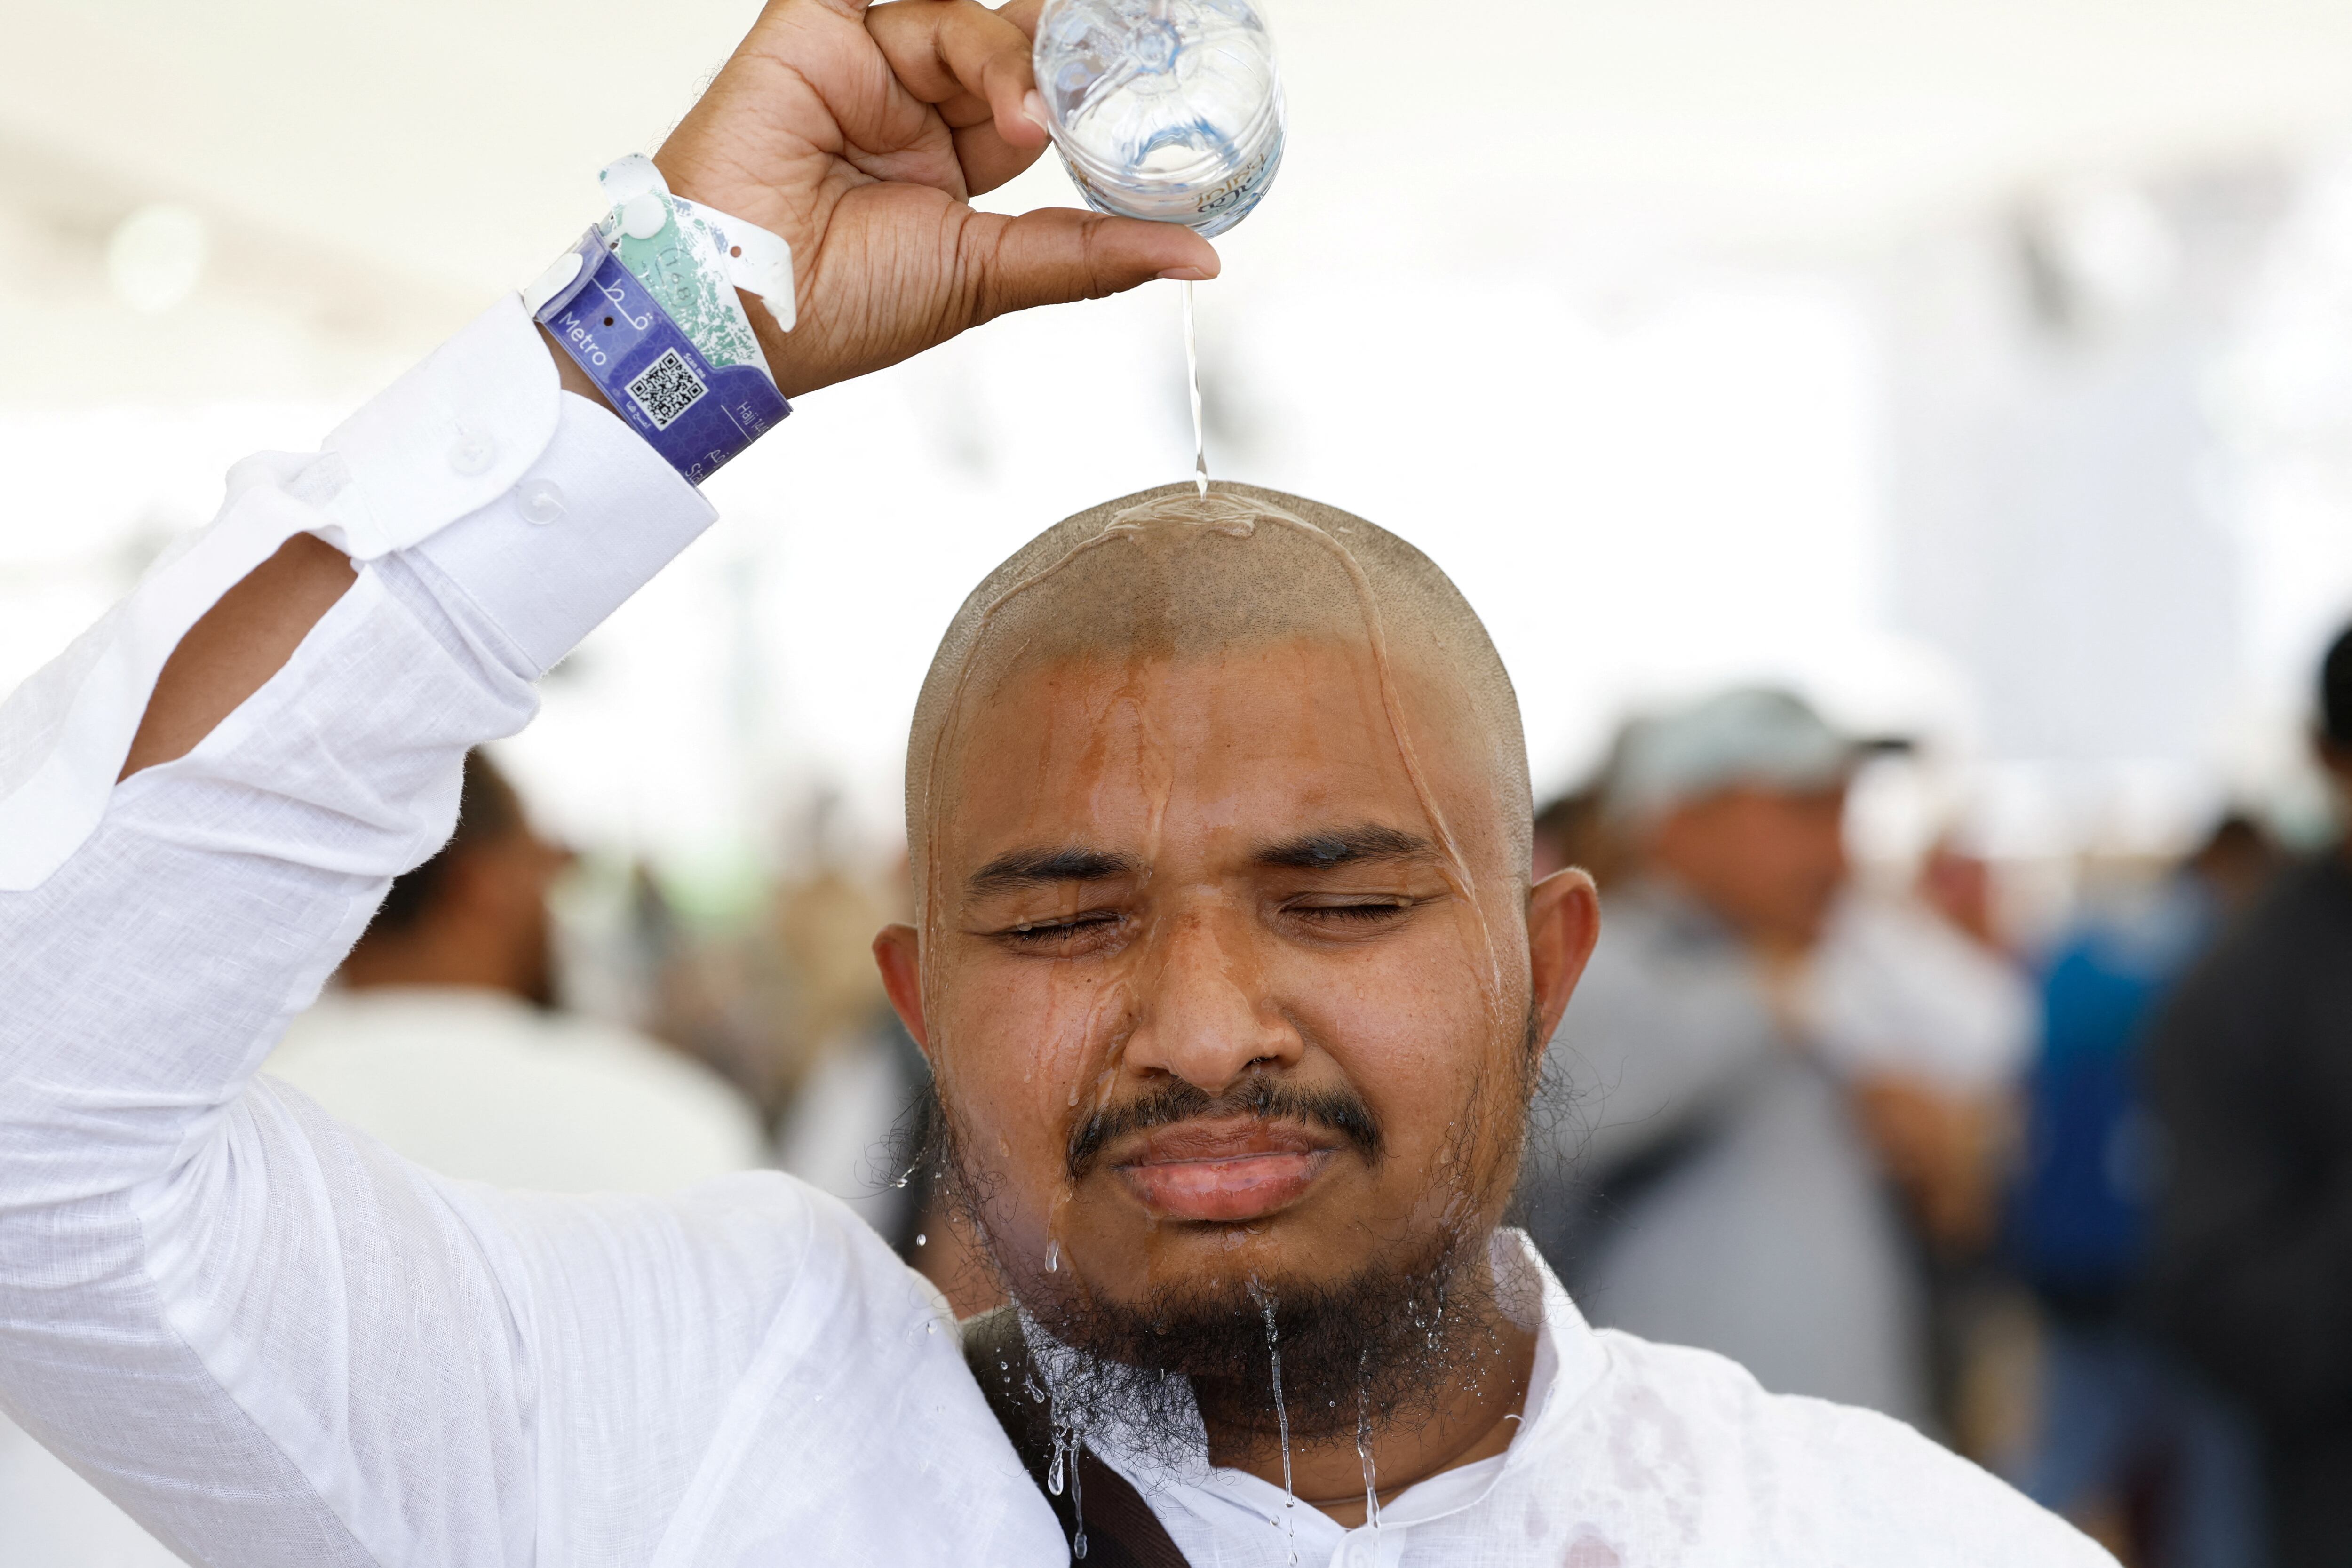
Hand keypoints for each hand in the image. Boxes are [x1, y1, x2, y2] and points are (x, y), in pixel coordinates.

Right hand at [653, 0, 1220, 397]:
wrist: (739, 311)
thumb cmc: (841, 310)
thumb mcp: (987, 276)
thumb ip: (1089, 253)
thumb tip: (1199, 257)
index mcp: (948, 167)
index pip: (1036, 103)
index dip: (1087, 90)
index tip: (1149, 77)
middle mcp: (908, 110)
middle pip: (1008, 49)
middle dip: (1063, 52)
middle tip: (1124, 43)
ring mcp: (862, 66)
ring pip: (959, 21)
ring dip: (1003, 61)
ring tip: (1025, 118)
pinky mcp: (811, 29)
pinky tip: (992, 19)